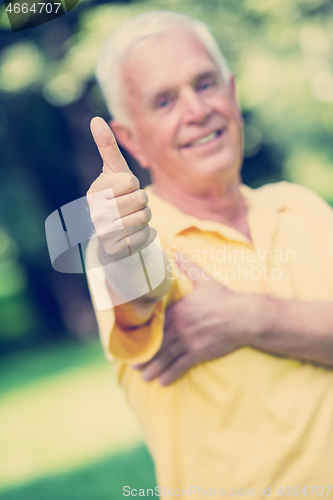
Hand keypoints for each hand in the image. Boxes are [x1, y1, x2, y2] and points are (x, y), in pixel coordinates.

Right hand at [87, 117, 150, 258]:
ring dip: (144, 219)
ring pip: (144, 218)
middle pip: (140, 199)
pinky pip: (145, 237)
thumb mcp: (114, 172)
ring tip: (131, 220)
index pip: (130, 181)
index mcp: (95, 192)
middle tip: (129, 207)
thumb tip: (96, 119)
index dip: (133, 185)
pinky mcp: (116, 250)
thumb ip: (107, 147)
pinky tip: (133, 235)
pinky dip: (145, 235)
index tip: (124, 190)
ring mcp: (104, 233)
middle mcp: (95, 213)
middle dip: (141, 202)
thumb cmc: (116, 197)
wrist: (113, 235)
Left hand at [134, 254, 256, 384]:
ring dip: (154, 369)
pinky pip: (181, 366)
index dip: (142, 334)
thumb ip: (188, 266)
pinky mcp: (199, 352)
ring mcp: (188, 341)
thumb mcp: (205, 279)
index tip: (132, 342)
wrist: (244, 316)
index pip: (155, 324)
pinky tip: (163, 382)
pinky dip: (171, 374)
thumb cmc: (223, 297)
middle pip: (156, 344)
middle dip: (144, 356)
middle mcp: (179, 326)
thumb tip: (176, 249)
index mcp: (177, 310)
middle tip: (132, 366)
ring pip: (166, 357)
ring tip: (144, 377)